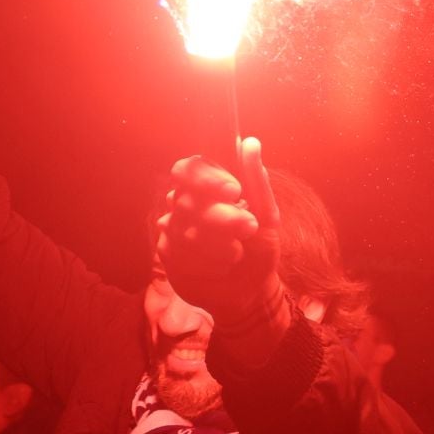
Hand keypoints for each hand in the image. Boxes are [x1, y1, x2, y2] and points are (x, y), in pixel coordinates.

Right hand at [156, 138, 287, 361]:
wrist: (252, 290)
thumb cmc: (258, 247)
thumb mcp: (266, 215)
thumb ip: (256, 181)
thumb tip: (250, 143)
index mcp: (206, 188)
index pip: (189, 168)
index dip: (208, 178)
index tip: (234, 190)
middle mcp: (183, 203)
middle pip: (190, 201)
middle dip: (225, 218)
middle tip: (248, 228)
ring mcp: (172, 227)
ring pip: (187, 229)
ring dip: (222, 244)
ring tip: (237, 252)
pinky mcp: (167, 253)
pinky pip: (183, 253)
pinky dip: (212, 262)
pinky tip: (222, 266)